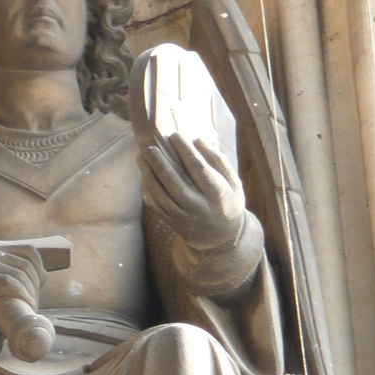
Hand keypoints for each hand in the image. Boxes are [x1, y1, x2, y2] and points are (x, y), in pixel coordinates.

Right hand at [0, 244, 46, 337]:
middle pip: (28, 266)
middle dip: (35, 288)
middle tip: (31, 307)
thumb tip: (45, 276)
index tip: (37, 289)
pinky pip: (10, 283)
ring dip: (29, 295)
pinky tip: (22, 306)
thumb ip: (17, 277)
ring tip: (27, 310)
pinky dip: (21, 296)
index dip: (38, 270)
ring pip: (21, 276)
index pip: (30, 252)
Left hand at [140, 132, 246, 249]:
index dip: (185, 151)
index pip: (198, 168)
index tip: (175, 135)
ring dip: (148, 175)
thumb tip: (198, 139)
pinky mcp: (171, 221)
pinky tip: (143, 175)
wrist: (219, 239)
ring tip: (141, 157)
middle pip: (175, 182)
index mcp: (217, 194)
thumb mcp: (234, 184)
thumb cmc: (227, 203)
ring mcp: (183, 216)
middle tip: (150, 145)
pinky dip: (147, 190)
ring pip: (161, 195)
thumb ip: (219, 161)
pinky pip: (155, 205)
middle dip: (160, 162)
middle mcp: (199, 206)